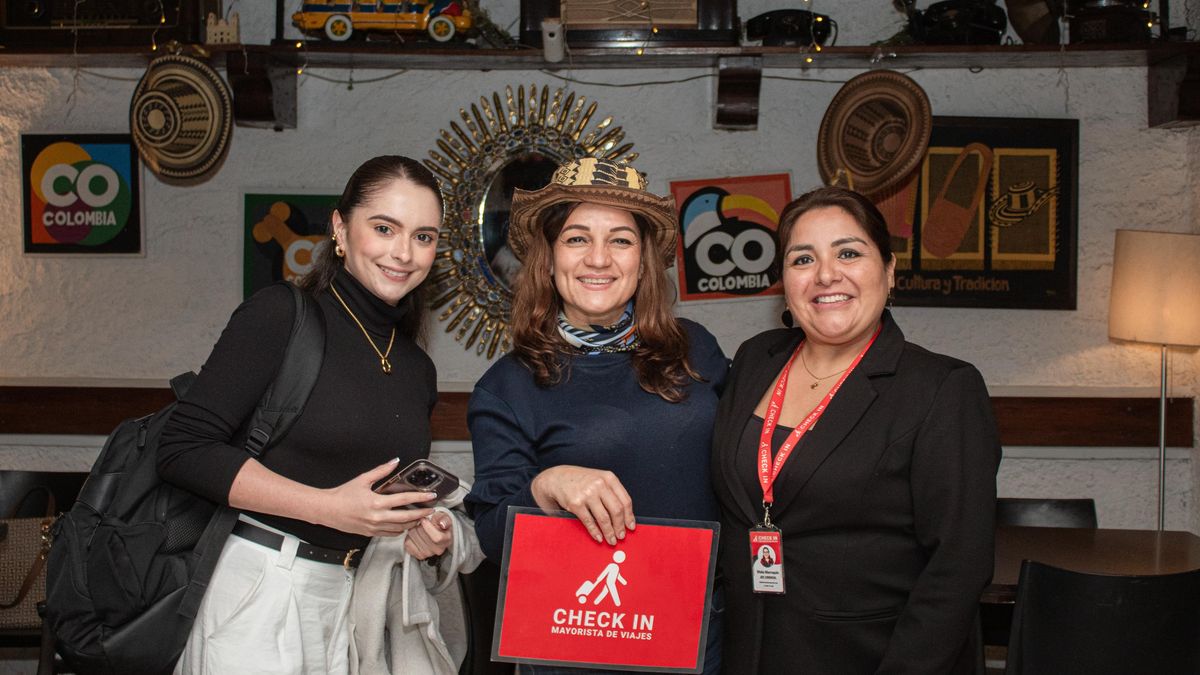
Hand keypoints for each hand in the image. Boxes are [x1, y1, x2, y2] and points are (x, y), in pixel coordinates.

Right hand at [316, 459, 436, 536]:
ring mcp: (374, 527)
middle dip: (421, 514)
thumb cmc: (343, 494)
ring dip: (412, 524)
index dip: (420, 498)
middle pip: (406, 518)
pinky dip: (400, 530)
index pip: (404, 500)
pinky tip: (405, 525)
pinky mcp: (370, 534)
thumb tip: (395, 461)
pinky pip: (390, 534)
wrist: (327, 510)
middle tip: (431, 511)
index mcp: (376, 502)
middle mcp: (377, 517)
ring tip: (421, 518)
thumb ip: (381, 471)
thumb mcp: (362, 479)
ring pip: (400, 528)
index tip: (431, 497)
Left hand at [404, 512, 452, 559]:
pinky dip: (408, 536)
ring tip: (418, 528)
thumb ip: (444, 519)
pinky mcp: (418, 554)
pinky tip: (415, 534)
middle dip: (420, 525)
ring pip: (414, 538)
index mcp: (446, 540)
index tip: (424, 519)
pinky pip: (408, 543)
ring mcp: (427, 553)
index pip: (437, 538)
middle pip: (423, 536)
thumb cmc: (440, 525)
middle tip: (422, 522)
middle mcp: (438, 549)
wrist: (437, 533)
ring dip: (413, 530)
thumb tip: (443, 524)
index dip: (428, 527)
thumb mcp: (444, 518)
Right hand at [531, 465, 634, 544]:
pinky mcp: (576, 503)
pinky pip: (589, 521)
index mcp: (609, 478)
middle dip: (620, 526)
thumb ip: (612, 493)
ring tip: (611, 540)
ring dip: (609, 532)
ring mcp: (587, 494)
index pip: (625, 500)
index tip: (631, 526)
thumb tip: (624, 516)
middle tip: (621, 536)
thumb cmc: (581, 480)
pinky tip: (599, 537)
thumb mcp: (599, 479)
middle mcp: (599, 485)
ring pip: (604, 518)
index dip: (629, 516)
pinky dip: (595, 532)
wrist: (558, 478)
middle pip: (616, 510)